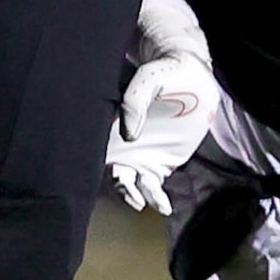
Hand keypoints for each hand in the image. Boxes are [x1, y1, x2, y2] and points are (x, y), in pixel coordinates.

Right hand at [106, 53, 217, 214]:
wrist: (192, 73)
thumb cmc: (164, 72)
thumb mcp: (148, 79)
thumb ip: (135, 101)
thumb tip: (129, 135)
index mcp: (110, 126)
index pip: (92, 150)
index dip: (87, 166)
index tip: (96, 177)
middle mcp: (122, 145)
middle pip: (113, 174)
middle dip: (121, 189)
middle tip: (133, 197)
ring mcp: (143, 155)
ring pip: (133, 185)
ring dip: (139, 197)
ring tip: (149, 203)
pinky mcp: (164, 161)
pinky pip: (155, 185)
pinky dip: (157, 198)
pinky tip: (163, 207)